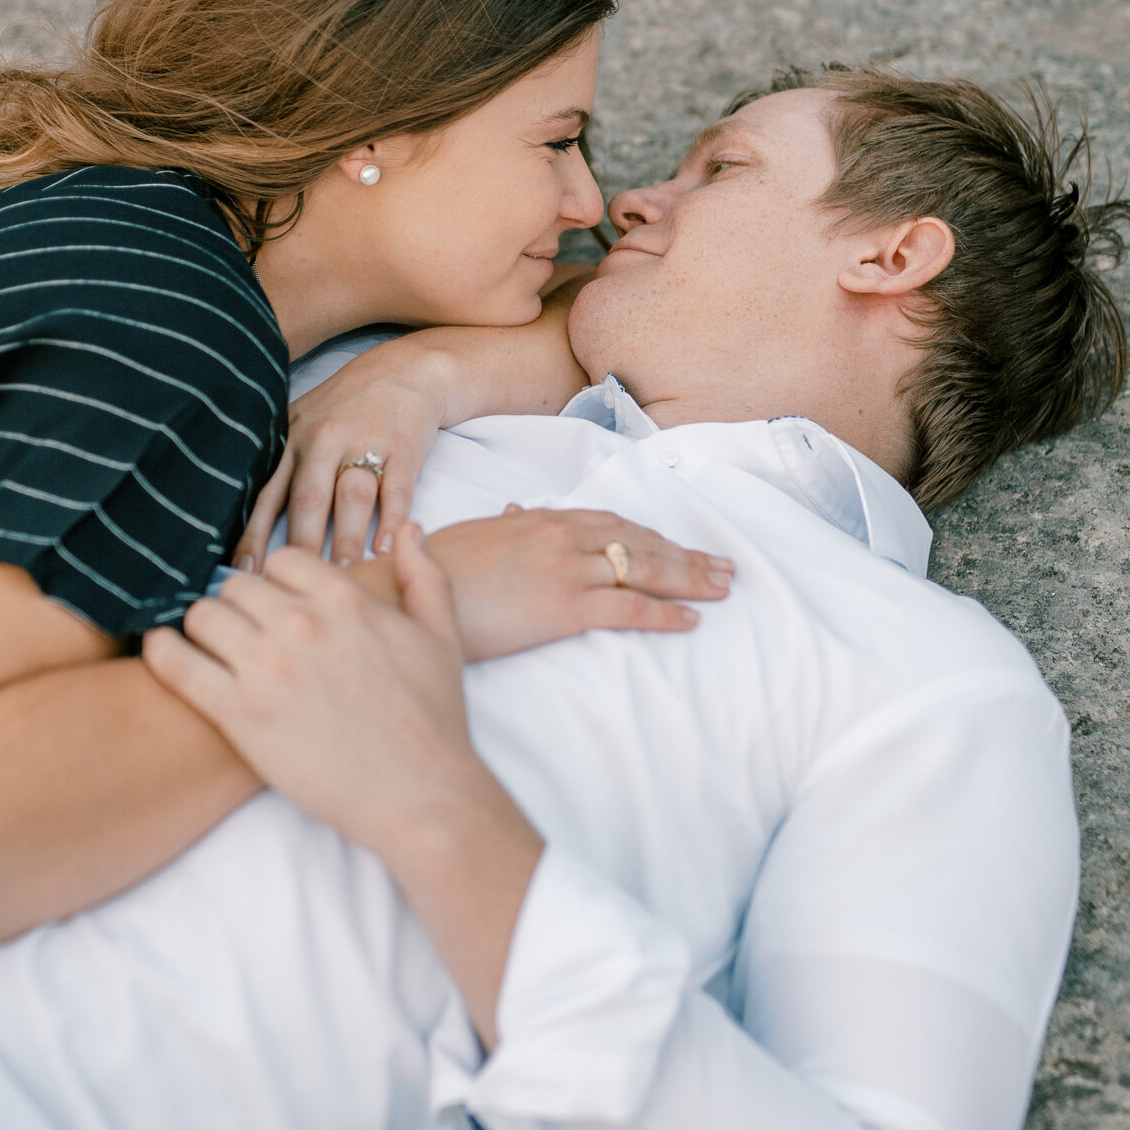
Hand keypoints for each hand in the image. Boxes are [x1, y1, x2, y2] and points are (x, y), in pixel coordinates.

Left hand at [144, 529, 480, 859]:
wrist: (421, 795)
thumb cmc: (434, 720)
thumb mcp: (442, 637)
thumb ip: (425, 576)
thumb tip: (411, 531)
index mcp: (347, 599)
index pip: (283, 561)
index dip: (277, 584)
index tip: (275, 607)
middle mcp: (303, 623)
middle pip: (237, 587)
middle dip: (237, 607)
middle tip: (240, 634)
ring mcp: (268, 667)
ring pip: (202, 616)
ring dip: (202, 630)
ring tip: (208, 650)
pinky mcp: (240, 713)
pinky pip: (178, 666)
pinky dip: (161, 653)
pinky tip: (160, 653)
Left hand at [235, 355, 453, 572]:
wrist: (405, 371)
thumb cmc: (345, 408)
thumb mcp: (301, 423)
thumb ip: (277, 467)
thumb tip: (243, 527)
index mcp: (293, 440)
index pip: (267, 494)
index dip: (253, 536)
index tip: (243, 574)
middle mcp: (323, 440)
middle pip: (308, 499)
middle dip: (300, 546)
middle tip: (293, 589)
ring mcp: (365, 441)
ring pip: (352, 496)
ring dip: (346, 538)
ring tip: (342, 575)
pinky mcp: (404, 447)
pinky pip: (397, 488)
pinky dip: (392, 519)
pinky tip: (385, 548)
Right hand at [426, 506, 732, 660]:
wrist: (406, 592)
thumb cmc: (431, 569)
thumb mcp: (474, 534)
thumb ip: (505, 523)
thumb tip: (517, 508)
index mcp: (541, 518)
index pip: (612, 524)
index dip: (651, 535)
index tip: (680, 546)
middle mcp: (562, 537)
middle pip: (639, 542)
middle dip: (685, 555)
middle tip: (723, 567)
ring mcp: (566, 569)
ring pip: (644, 570)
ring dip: (689, 579)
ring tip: (721, 588)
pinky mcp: (565, 606)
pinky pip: (629, 609)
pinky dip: (665, 614)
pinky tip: (690, 621)